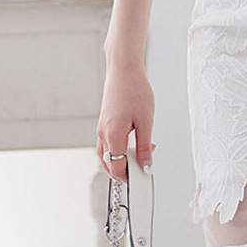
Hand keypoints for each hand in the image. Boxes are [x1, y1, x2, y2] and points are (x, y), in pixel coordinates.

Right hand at [96, 63, 155, 182]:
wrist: (123, 70)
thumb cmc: (136, 91)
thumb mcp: (146, 122)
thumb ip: (144, 147)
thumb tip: (146, 166)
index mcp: (113, 136)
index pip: (117, 168)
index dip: (130, 177)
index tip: (144, 176)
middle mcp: (102, 134)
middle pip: (109, 165)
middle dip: (125, 171)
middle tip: (144, 166)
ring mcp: (100, 129)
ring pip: (107, 156)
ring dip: (120, 162)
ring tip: (140, 155)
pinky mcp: (102, 123)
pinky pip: (107, 145)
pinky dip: (118, 151)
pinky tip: (133, 145)